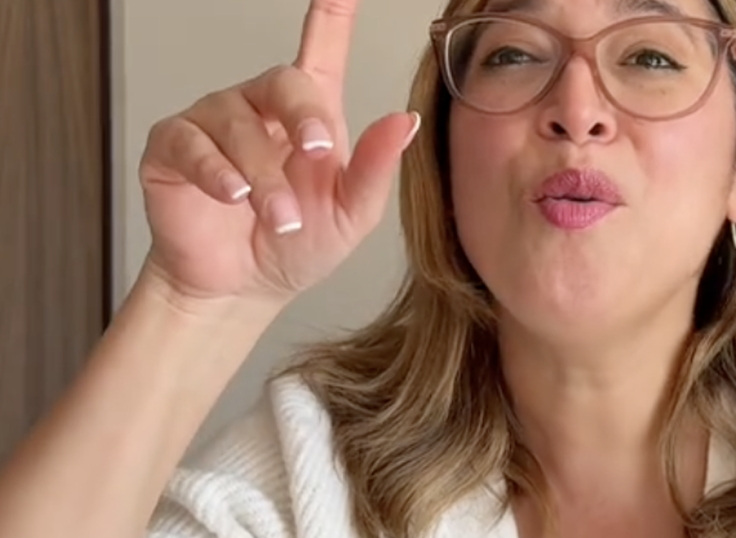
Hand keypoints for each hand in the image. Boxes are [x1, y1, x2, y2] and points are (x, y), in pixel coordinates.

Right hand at [137, 0, 419, 305]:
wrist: (243, 288)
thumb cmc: (298, 245)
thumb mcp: (350, 214)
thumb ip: (376, 168)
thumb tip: (404, 120)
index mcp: (309, 114)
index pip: (323, 48)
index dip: (332, 13)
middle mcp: (260, 107)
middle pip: (282, 81)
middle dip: (303, 118)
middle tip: (318, 154)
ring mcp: (214, 123)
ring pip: (238, 124)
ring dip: (264, 176)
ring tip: (279, 218)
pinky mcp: (173, 147)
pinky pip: (190, 143)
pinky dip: (215, 171)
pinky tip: (233, 195)